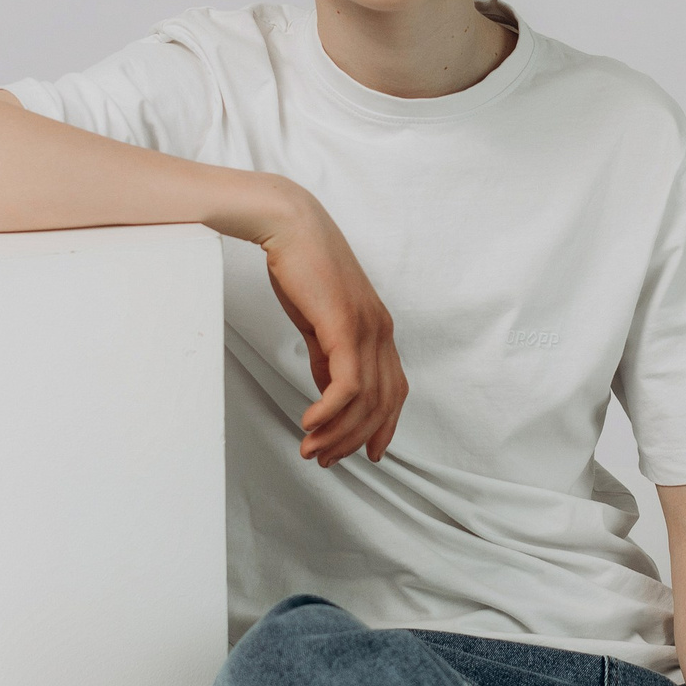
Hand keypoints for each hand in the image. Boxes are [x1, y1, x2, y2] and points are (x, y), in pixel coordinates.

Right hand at [256, 186, 408, 466]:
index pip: (394, 391)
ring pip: (365, 400)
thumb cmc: (302, 268)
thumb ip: (327, 356)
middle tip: (325, 459)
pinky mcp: (344, 325)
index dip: (384, 427)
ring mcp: (367, 328)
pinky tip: (310, 422)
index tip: (367, 453)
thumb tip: (328, 389)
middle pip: (382, 404)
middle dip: (355, 439)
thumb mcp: (319, 322)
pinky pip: (347, 383)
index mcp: (379, 330)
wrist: (291, 226)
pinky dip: (330, 411)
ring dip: (337, 432)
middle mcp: (381, 331)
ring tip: (311, 448)